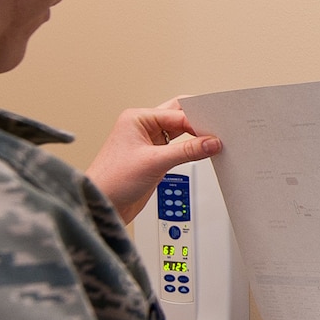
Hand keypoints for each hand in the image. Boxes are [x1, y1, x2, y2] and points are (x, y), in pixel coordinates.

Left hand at [85, 99, 221, 224]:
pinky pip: (178, 148)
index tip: (216, 132)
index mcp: (137, 118)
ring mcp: (149, 143)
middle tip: (217, 130)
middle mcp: (143, 127)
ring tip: (213, 142)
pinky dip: (190, 150)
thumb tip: (211, 143)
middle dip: (197, 122)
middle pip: (179, 117)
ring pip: (180, 132)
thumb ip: (187, 151)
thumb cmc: (111, 180)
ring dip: (195, 136)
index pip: (177, 114)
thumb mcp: (154, 163)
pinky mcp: (155, 158)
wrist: (101, 205)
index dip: (197, 122)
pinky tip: (201, 152)